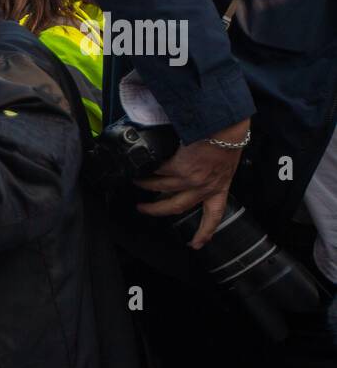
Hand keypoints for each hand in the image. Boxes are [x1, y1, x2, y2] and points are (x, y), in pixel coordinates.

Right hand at [134, 119, 248, 248]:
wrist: (226, 123)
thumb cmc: (229, 135)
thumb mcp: (226, 159)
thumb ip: (214, 170)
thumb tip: (198, 170)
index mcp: (220, 186)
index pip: (214, 215)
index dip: (204, 232)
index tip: (196, 244)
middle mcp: (204, 186)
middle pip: (176, 207)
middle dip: (157, 210)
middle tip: (143, 209)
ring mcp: (191, 179)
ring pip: (162, 188)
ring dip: (147, 186)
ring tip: (137, 181)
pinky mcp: (179, 168)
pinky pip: (158, 171)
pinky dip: (148, 170)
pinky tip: (141, 167)